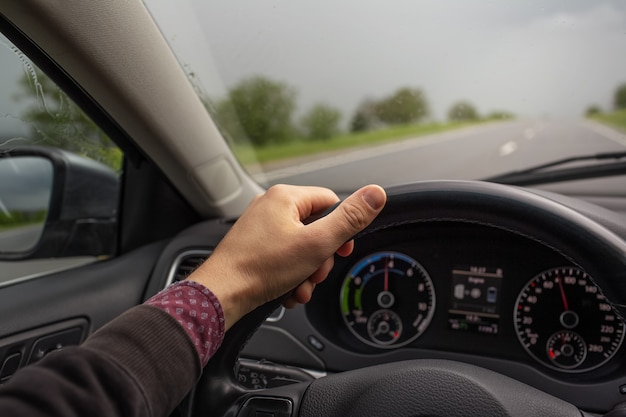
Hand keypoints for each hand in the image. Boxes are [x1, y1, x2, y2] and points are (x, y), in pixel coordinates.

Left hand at [187, 184, 386, 328]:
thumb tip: (376, 194)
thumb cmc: (261, 268)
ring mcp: (259, 228)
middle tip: (314, 273)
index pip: (331, 203)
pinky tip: (286, 291)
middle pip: (316, 228)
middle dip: (320, 258)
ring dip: (306, 272)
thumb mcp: (317, 243)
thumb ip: (349, 219)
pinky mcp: (253, 247)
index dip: (341, 230)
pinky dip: (289, 275)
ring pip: (300, 247)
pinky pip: (283, 257)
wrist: (221, 294)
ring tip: (298, 287)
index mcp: (285, 197)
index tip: (341, 251)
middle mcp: (270, 207)